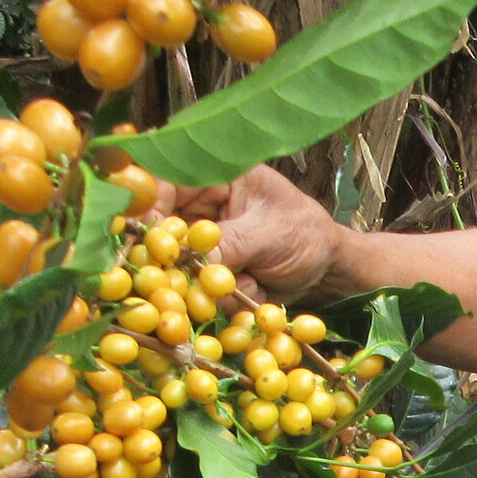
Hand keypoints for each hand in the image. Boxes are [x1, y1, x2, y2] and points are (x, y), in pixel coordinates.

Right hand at [154, 165, 346, 301]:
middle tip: (189, 277)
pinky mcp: (208, 272)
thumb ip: (232, 244)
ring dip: (208, 284)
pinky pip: (198, 291)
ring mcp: (202, 242)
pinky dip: (223, 299)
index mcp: (216, 178)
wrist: (327, 269)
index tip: (149, 237)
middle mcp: (200, 208)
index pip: (166, 182)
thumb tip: (191, 260)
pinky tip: (256, 289)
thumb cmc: (306, 234)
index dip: (149, 207)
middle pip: (160, 228)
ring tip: (251, 283)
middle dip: (173, 258)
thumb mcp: (272, 234)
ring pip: (177, 265)